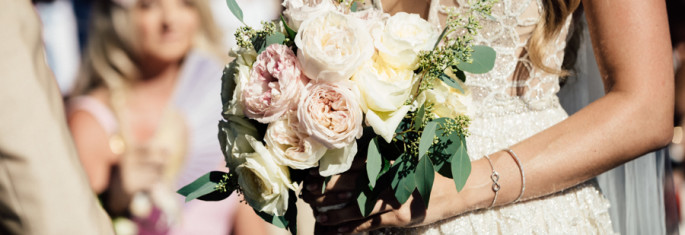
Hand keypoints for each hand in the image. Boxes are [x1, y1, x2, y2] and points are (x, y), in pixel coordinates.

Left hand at [301, 156, 462, 233]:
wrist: (458, 187)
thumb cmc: (432, 170)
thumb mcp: (408, 156)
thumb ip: (385, 155)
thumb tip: (360, 153)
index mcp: (388, 160)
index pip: (352, 165)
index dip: (331, 170)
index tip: (313, 172)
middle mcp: (387, 177)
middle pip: (349, 183)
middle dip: (326, 189)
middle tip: (307, 191)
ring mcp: (392, 198)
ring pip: (355, 205)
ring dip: (334, 210)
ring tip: (317, 213)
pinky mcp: (397, 216)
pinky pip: (369, 223)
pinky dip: (351, 227)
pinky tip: (336, 229)